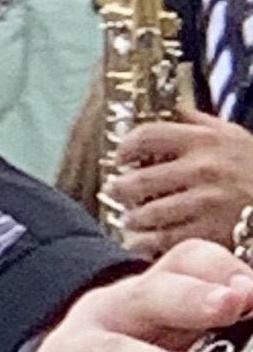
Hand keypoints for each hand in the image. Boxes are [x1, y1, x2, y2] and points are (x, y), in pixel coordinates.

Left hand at [109, 112, 252, 261]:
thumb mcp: (235, 137)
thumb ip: (201, 123)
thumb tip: (172, 109)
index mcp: (205, 141)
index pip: (147, 136)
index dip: (126, 147)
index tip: (121, 157)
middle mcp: (202, 169)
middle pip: (139, 179)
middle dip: (120, 189)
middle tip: (116, 191)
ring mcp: (205, 203)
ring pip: (147, 213)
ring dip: (132, 218)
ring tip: (130, 218)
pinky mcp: (209, 232)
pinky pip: (163, 240)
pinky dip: (145, 242)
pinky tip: (141, 241)